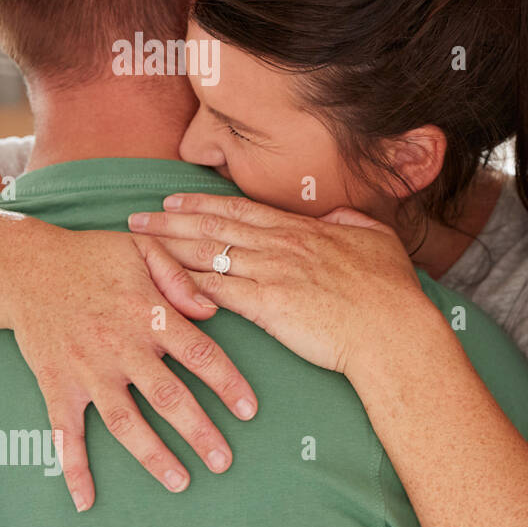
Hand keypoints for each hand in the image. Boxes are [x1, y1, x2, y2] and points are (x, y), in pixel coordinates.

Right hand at [2, 222, 258, 510]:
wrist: (25, 268)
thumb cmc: (93, 257)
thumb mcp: (142, 249)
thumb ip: (181, 278)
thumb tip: (213, 311)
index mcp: (149, 315)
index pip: (200, 355)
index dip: (228, 385)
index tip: (250, 411)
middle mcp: (121, 348)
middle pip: (168, 397)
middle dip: (198, 432)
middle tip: (224, 462)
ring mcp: (88, 371)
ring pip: (124, 422)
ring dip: (153, 455)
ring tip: (180, 482)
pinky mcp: (57, 385)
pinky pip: (64, 433)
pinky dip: (74, 468)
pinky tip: (87, 499)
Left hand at [127, 194, 427, 375]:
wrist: (393, 328)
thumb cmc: (392, 292)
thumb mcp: (379, 241)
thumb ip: (351, 223)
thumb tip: (334, 215)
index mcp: (304, 230)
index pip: (242, 210)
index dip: (204, 203)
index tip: (175, 198)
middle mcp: (281, 245)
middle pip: (213, 226)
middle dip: (170, 219)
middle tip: (137, 217)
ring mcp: (272, 272)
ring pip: (206, 252)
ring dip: (166, 247)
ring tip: (134, 244)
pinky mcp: (266, 304)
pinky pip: (214, 289)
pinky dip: (182, 284)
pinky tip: (156, 284)